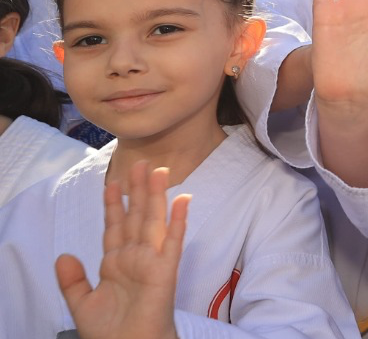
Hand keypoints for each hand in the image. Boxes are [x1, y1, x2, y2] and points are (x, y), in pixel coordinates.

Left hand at [56, 161, 187, 338]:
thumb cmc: (109, 332)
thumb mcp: (80, 304)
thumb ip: (72, 280)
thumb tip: (64, 255)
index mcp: (115, 264)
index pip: (115, 227)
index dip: (113, 205)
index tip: (113, 183)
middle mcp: (134, 257)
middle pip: (136, 217)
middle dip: (138, 190)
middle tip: (143, 163)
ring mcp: (151, 261)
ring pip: (154, 221)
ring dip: (158, 196)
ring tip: (161, 171)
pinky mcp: (165, 270)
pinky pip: (172, 242)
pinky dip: (178, 221)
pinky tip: (183, 201)